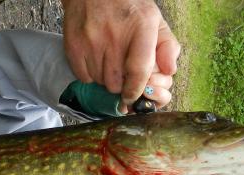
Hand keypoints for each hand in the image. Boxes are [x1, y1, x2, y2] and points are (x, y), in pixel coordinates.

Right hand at [61, 0, 180, 109]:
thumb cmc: (128, 8)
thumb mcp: (155, 20)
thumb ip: (168, 47)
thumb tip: (169, 71)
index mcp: (141, 27)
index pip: (138, 72)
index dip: (136, 90)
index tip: (132, 97)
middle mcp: (115, 35)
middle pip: (117, 83)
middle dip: (121, 84)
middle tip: (121, 71)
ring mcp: (92, 41)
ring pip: (100, 82)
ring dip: (105, 79)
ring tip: (108, 60)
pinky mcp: (74, 47)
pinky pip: (84, 77)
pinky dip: (90, 74)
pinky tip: (95, 58)